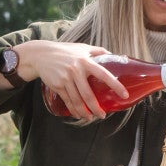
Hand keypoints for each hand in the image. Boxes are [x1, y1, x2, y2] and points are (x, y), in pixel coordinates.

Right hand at [13, 41, 128, 118]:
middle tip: (103, 115)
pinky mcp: (57, 85)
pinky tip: (79, 115)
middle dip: (96, 108)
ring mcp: (65, 79)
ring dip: (85, 112)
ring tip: (91, 118)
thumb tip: (113, 54)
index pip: (104, 74)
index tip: (124, 94)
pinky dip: (73, 110)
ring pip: (77, 101)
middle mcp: (76, 71)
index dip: (115, 85)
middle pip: (88, 94)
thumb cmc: (65, 51)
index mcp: (85, 61)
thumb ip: (98, 51)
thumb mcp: (82, 47)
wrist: (41, 54)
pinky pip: (68, 101)